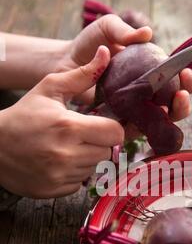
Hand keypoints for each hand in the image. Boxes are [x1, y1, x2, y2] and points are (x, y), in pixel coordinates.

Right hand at [0, 47, 123, 198]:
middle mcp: (66, 154)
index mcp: (69, 127)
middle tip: (83, 136)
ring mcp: (60, 175)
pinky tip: (59, 163)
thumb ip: (82, 75)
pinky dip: (74, 174)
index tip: (103, 125)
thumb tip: (106, 53)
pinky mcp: (54, 190)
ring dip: (87, 159)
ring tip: (67, 148)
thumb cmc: (24, 115)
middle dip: (100, 143)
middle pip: (108, 152)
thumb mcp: (49, 89)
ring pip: (95, 169)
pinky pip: (80, 183)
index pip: (115, 133)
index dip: (113, 128)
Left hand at [55, 15, 191, 126]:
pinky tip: (152, 122)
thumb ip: (123, 30)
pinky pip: (143, 130)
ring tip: (169, 106)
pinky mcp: (125, 124)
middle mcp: (150, 92)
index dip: (188, 78)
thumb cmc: (89, 45)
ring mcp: (139, 109)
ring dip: (173, 114)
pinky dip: (152, 129)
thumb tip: (147, 33)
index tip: (185, 72)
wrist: (66, 65)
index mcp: (154, 70)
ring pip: (165, 119)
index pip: (179, 77)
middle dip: (185, 100)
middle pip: (178, 102)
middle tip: (180, 93)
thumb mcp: (106, 29)